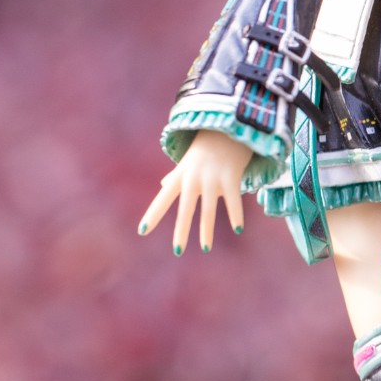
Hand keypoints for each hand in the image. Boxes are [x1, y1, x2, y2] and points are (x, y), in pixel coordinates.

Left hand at [138, 131, 251, 253]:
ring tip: (205, 248)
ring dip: (206, 231)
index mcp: (180, 176)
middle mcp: (194, 178)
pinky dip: (235, 215)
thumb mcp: (187, 161)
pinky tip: (238, 230)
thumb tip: (163, 186)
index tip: (142, 231)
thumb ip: (175, 176)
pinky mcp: (231, 177)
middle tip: (177, 251)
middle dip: (181, 230)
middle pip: (185, 208)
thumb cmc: (205, 149)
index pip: (163, 198)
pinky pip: (233, 200)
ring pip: (208, 209)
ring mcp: (212, 178)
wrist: (228, 129)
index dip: (153, 214)